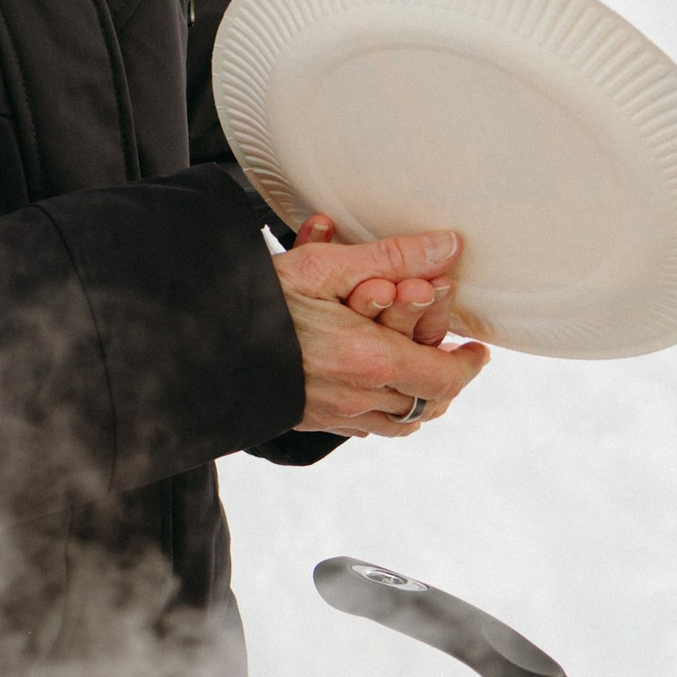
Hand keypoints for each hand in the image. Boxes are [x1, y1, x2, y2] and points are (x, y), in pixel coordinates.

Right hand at [272, 219, 491, 436]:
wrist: (199, 345)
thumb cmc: (259, 302)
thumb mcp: (326, 267)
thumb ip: (393, 257)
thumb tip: (448, 247)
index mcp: (369, 359)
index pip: (445, 378)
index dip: (468, 366)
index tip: (477, 350)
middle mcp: (358, 396)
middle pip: (428, 405)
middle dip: (447, 382)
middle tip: (454, 358)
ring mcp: (334, 414)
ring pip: (398, 423)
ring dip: (418, 401)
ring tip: (424, 376)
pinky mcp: (312, 420)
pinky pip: (364, 428)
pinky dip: (384, 413)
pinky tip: (378, 390)